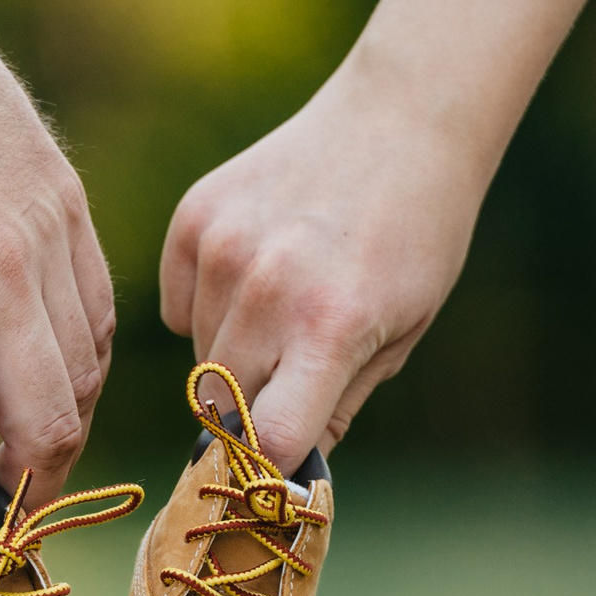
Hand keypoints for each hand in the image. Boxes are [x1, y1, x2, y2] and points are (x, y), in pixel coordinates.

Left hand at [0, 14, 114, 529]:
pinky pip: (97, 316)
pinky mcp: (70, 208)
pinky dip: (79, 368)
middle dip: (19, 489)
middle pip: (45, 428)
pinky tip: (43, 385)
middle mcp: (7, 276)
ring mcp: (50, 238)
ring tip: (18, 461)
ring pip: (83, 377)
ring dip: (56, 435)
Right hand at [160, 54, 484, 472]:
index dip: (269, 462)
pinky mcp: (194, 217)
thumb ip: (339, 406)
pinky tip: (257, 271)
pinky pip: (178, 306)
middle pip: (220, 404)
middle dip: (251, 409)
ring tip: (287, 306)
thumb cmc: (417, 237)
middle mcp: (267, 289)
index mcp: (330, 328)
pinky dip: (208, 307)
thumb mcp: (402, 333)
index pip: (265, 439)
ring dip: (233, 355)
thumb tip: (280, 472)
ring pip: (199, 355)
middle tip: (294, 374)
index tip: (277, 463)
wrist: (400, 122)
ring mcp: (223, 248)